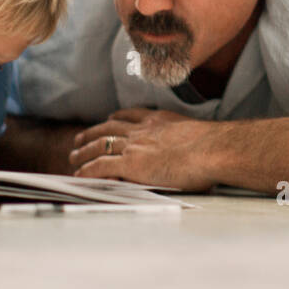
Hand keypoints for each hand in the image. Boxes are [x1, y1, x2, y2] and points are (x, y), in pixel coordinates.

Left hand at [69, 108, 218, 190]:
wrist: (213, 149)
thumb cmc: (216, 148)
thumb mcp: (199, 138)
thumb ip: (190, 145)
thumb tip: (199, 157)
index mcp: (161, 121)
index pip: (133, 115)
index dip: (118, 117)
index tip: (111, 117)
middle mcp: (144, 130)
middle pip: (111, 127)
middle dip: (93, 131)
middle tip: (80, 136)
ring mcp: (136, 146)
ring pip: (101, 143)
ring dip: (84, 149)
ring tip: (73, 155)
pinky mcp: (131, 163)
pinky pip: (101, 165)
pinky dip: (88, 169)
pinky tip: (80, 173)